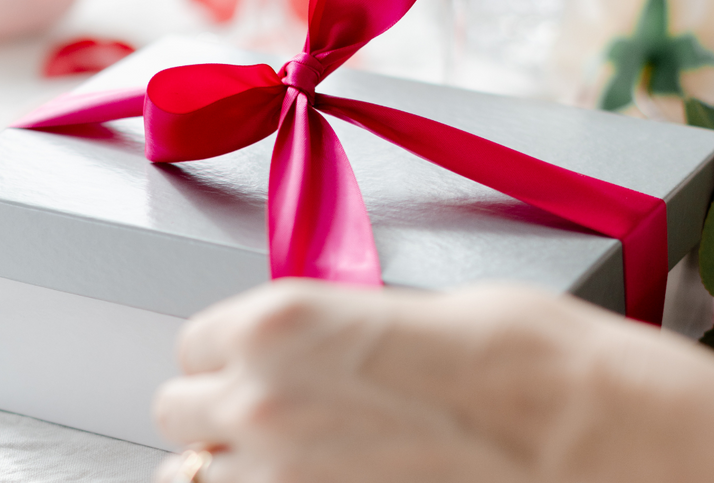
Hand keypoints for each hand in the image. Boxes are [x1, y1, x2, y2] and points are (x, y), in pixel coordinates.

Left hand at [153, 280, 713, 482]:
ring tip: (277, 456)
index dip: (226, 345)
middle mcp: (267, 403)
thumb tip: (314, 349)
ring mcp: (285, 482)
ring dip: (225, 463)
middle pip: (179, 408)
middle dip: (216, 403)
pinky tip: (306, 481)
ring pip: (191, 478)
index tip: (247, 353)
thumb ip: (335, 332)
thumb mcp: (412, 307)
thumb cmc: (522, 355)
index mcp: (286, 322)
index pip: (197, 338)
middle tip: (262, 403)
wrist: (594, 434)